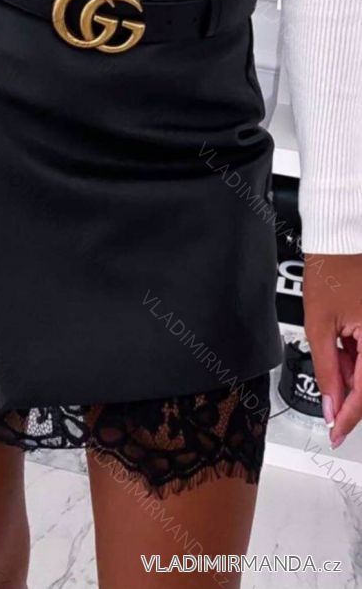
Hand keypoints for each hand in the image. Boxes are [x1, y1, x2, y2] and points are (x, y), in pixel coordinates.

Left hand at [304, 252, 361, 448]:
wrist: (339, 241)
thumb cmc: (330, 272)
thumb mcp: (320, 325)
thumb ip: (327, 369)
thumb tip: (329, 403)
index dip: (349, 417)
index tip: (334, 433)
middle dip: (348, 395)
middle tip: (328, 405)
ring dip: (350, 377)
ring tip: (331, 359)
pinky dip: (354, 360)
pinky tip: (340, 355)